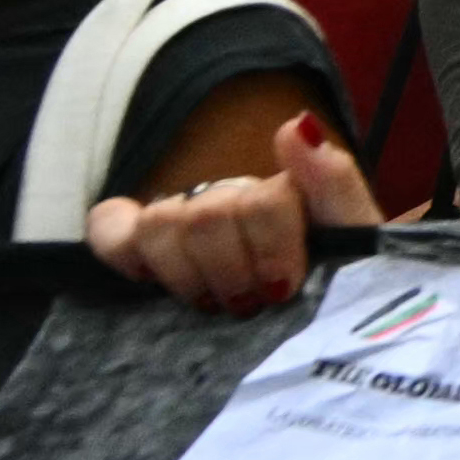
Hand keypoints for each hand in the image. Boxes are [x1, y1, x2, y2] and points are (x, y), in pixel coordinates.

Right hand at [91, 118, 382, 310]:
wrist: (311, 334)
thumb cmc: (332, 288)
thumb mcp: (352, 244)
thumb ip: (335, 185)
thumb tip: (297, 126)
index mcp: (284, 192)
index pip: (262, 200)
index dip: (271, 250)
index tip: (283, 286)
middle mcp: (231, 197)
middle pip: (207, 216)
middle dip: (232, 273)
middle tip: (253, 302)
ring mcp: (183, 221)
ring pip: (159, 224)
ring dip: (189, 275)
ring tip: (216, 302)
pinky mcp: (139, 246)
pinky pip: (107, 227)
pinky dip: (123, 250)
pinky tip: (148, 278)